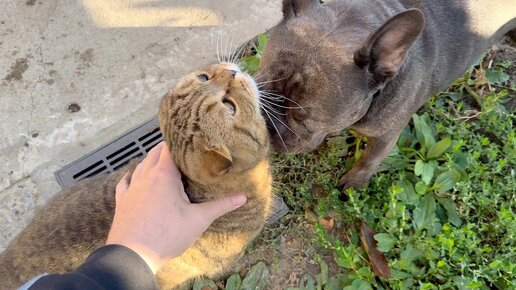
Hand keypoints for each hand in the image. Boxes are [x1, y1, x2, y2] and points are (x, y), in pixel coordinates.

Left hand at [106, 142, 246, 273]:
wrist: (133, 255)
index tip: (189, 141)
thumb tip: (242, 198)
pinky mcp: (122, 200)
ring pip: (140, 165)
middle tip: (181, 151)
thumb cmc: (167, 235)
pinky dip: (132, 176)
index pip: (169, 147)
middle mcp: (145, 176)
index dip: (179, 142)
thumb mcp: (198, 220)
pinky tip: (133, 177)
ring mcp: (131, 188)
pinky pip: (125, 182)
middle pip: (154, 153)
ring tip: (162, 163)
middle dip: (166, 149)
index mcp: (164, 175)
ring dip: (151, 161)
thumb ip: (220, 206)